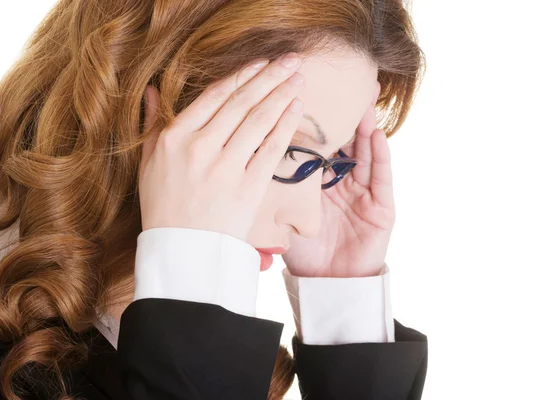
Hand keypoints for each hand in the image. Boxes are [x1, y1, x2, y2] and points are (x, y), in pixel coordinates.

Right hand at [139, 53, 305, 241]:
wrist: (183, 251)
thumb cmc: (164, 206)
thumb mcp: (148, 163)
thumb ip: (152, 124)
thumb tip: (154, 90)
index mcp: (174, 138)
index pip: (214, 97)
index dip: (241, 76)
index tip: (260, 62)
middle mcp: (200, 147)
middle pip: (241, 103)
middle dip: (269, 77)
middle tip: (291, 60)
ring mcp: (224, 167)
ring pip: (258, 121)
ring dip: (281, 95)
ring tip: (297, 79)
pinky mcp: (247, 186)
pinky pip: (270, 149)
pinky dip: (285, 126)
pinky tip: (296, 109)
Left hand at [282, 90, 395, 277]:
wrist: (327, 284)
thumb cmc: (304, 253)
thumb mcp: (284, 216)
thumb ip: (272, 189)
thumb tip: (239, 163)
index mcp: (319, 183)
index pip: (316, 145)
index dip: (313, 122)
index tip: (303, 94)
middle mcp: (342, 182)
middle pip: (343, 142)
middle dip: (343, 114)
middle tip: (342, 85)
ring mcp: (364, 193)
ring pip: (365, 152)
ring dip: (365, 126)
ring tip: (364, 98)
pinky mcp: (383, 208)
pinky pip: (382, 177)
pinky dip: (380, 156)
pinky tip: (376, 134)